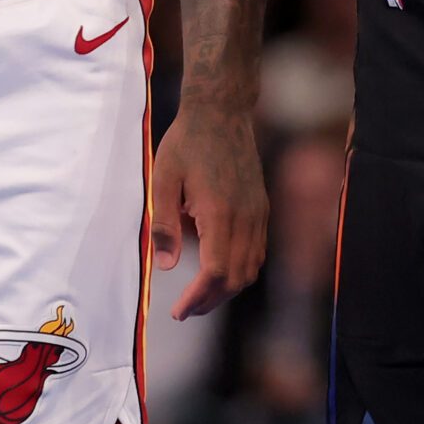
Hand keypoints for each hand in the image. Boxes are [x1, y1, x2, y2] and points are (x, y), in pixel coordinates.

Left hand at [149, 100, 268, 318]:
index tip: (179, 311)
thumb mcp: (162, 178)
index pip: (216, 272)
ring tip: (200, 294)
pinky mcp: (261, 207)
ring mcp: (258, 212)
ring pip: (251, 267)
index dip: (199, 298)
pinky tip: (218, 267)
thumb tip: (165, 267)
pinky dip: (240, 268)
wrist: (221, 112)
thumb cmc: (187, 142)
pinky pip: (258, 250)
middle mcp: (245, 217)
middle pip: (237, 277)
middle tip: (185, 310)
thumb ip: (163, 223)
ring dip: (228, 288)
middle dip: (211, 300)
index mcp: (219, 212)